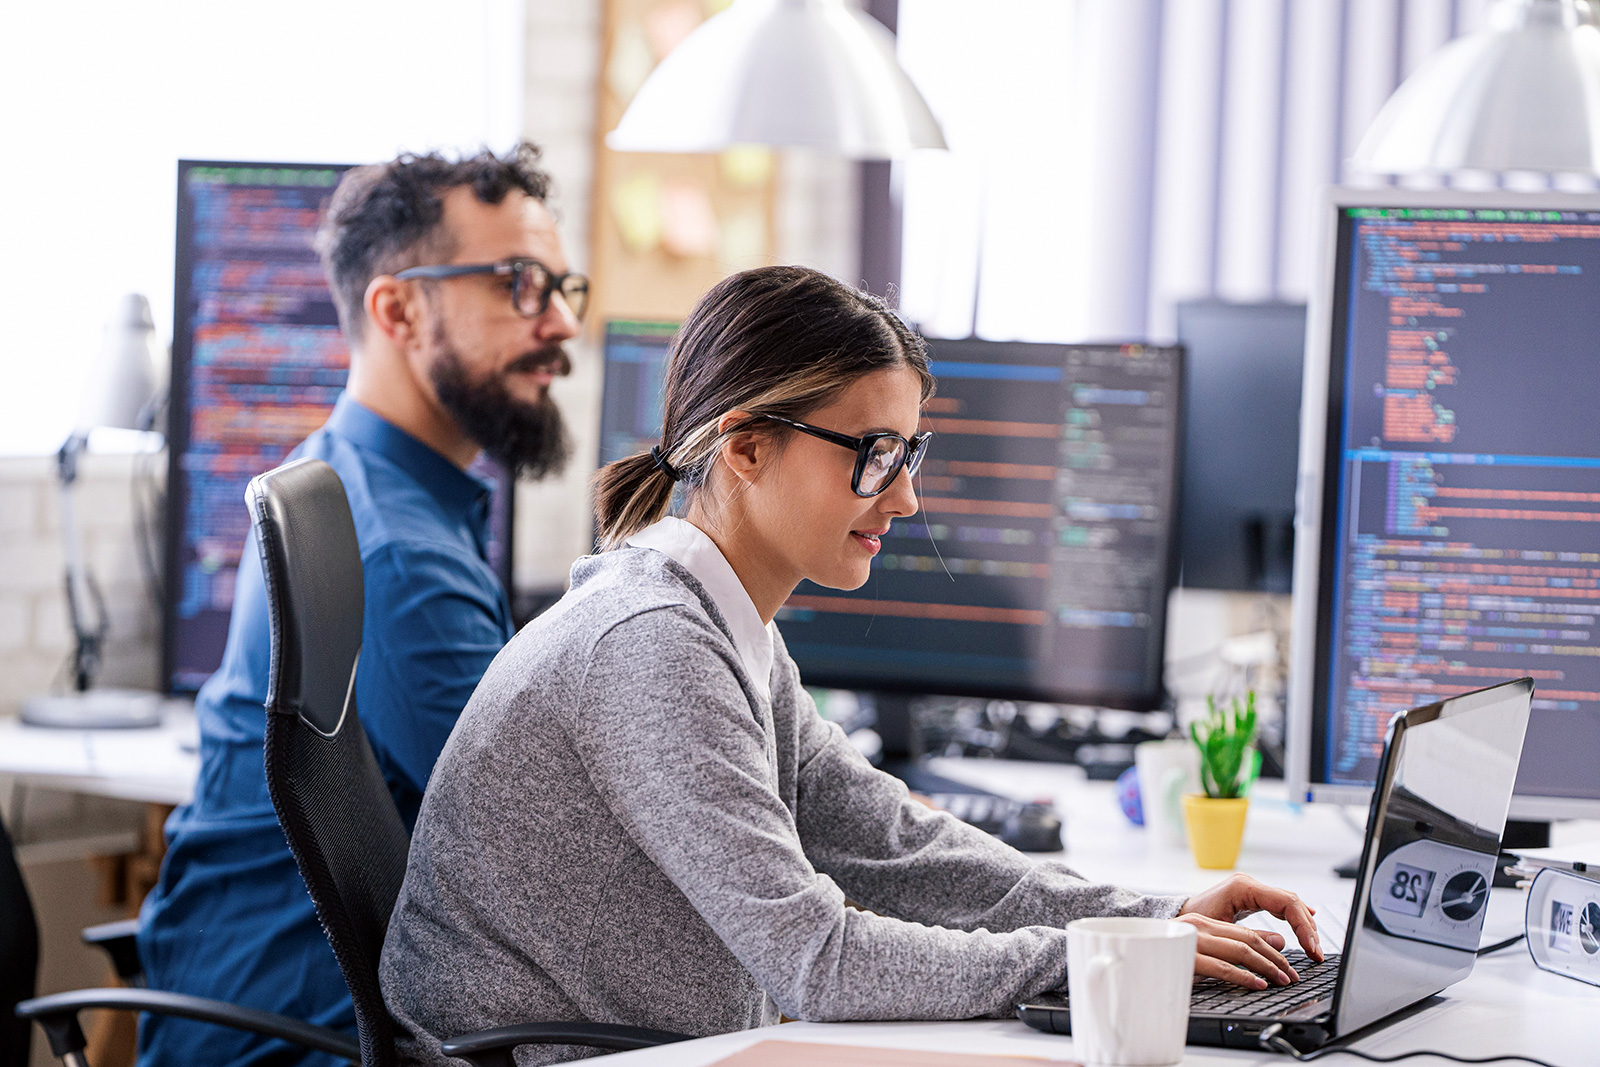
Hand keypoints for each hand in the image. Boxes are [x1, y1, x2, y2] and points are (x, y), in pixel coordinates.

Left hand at [1177, 873, 1322, 989]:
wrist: (1177, 917)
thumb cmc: (1193, 925)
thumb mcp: (1223, 934)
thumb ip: (1253, 938)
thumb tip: (1283, 945)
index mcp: (1243, 887)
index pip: (1287, 902)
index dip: (1304, 926)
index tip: (1312, 948)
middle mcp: (1249, 883)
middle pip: (1291, 902)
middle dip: (1308, 928)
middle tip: (1316, 953)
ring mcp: (1251, 888)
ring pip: (1288, 903)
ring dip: (1303, 925)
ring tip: (1313, 948)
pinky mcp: (1250, 896)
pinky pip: (1280, 905)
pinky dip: (1294, 918)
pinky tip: (1306, 928)